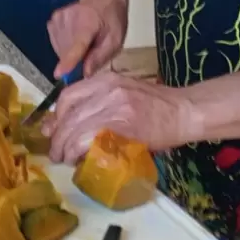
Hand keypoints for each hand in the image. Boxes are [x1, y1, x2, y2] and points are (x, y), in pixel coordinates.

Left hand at [43, 71, 198, 164]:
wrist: (183, 111)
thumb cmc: (154, 105)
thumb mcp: (122, 93)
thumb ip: (96, 102)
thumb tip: (64, 122)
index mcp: (106, 80)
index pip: (68, 96)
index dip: (57, 117)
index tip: (55, 131)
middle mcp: (108, 90)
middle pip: (69, 115)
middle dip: (58, 138)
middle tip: (57, 153)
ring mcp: (116, 108)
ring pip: (76, 129)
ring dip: (65, 148)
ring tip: (66, 159)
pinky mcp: (124, 128)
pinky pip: (91, 141)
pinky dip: (80, 152)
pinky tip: (80, 160)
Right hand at [48, 0, 127, 79]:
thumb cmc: (112, 19)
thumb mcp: (115, 39)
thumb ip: (100, 56)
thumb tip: (85, 73)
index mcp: (88, 23)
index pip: (76, 45)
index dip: (68, 61)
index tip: (58, 74)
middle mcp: (69, 19)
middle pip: (66, 51)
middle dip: (75, 60)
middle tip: (90, 53)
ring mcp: (58, 18)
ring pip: (60, 49)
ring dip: (70, 53)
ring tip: (84, 43)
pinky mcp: (52, 20)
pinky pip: (56, 43)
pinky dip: (64, 46)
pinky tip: (75, 39)